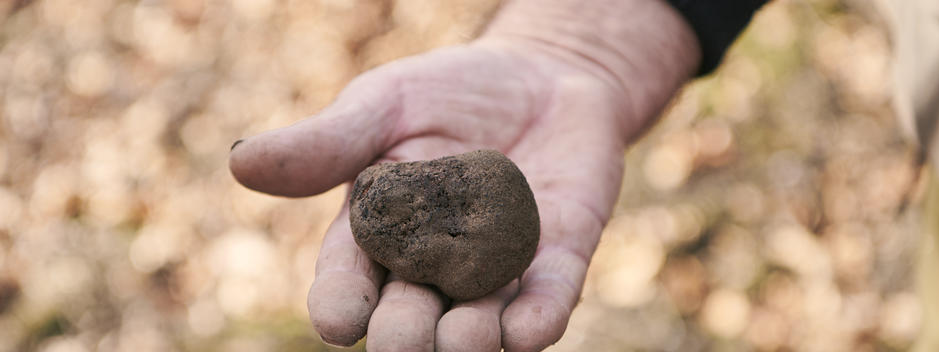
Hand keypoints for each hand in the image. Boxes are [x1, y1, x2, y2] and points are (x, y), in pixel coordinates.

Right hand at [230, 1, 697, 350]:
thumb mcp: (385, 104)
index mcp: (378, 235)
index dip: (340, 304)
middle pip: (410, 318)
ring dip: (470, 339)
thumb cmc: (450, 91)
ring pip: (477, 325)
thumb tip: (241, 164)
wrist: (542, 73)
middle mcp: (435, 266)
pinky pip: (548, 301)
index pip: (349, 281)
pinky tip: (528, 329)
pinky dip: (537, 319)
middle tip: (404, 336)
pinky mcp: (558, 260)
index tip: (336, 320)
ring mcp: (499, 268)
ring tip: (465, 337)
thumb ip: (328, 143)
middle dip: (404, 333)